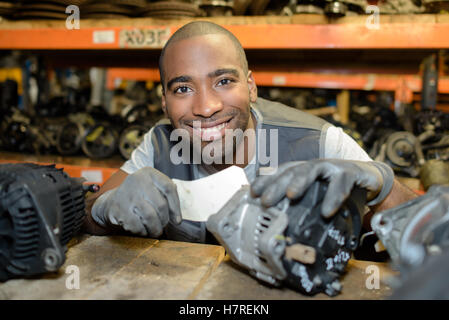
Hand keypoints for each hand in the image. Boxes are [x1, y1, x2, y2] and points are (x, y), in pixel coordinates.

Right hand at [91, 167, 181, 236]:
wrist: (111, 201)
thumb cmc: (139, 196)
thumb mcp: (153, 188)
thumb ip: (167, 196)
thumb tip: (177, 219)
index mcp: (149, 173)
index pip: (169, 188)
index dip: (176, 207)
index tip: (177, 220)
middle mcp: (137, 180)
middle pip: (161, 205)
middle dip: (164, 220)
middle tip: (162, 225)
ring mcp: (127, 194)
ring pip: (150, 217)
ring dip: (155, 228)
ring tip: (155, 231)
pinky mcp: (118, 209)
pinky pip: (137, 226)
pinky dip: (142, 232)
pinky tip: (142, 230)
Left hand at [251, 159, 393, 217]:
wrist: (368, 177)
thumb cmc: (336, 186)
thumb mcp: (316, 194)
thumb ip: (300, 201)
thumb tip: (279, 219)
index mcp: (304, 170)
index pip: (280, 173)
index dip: (265, 181)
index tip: (252, 194)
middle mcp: (315, 166)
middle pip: (292, 171)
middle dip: (277, 184)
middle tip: (266, 200)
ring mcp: (332, 166)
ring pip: (312, 169)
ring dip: (300, 182)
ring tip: (290, 195)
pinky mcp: (350, 172)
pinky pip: (340, 183)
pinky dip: (334, 197)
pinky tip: (326, 211)